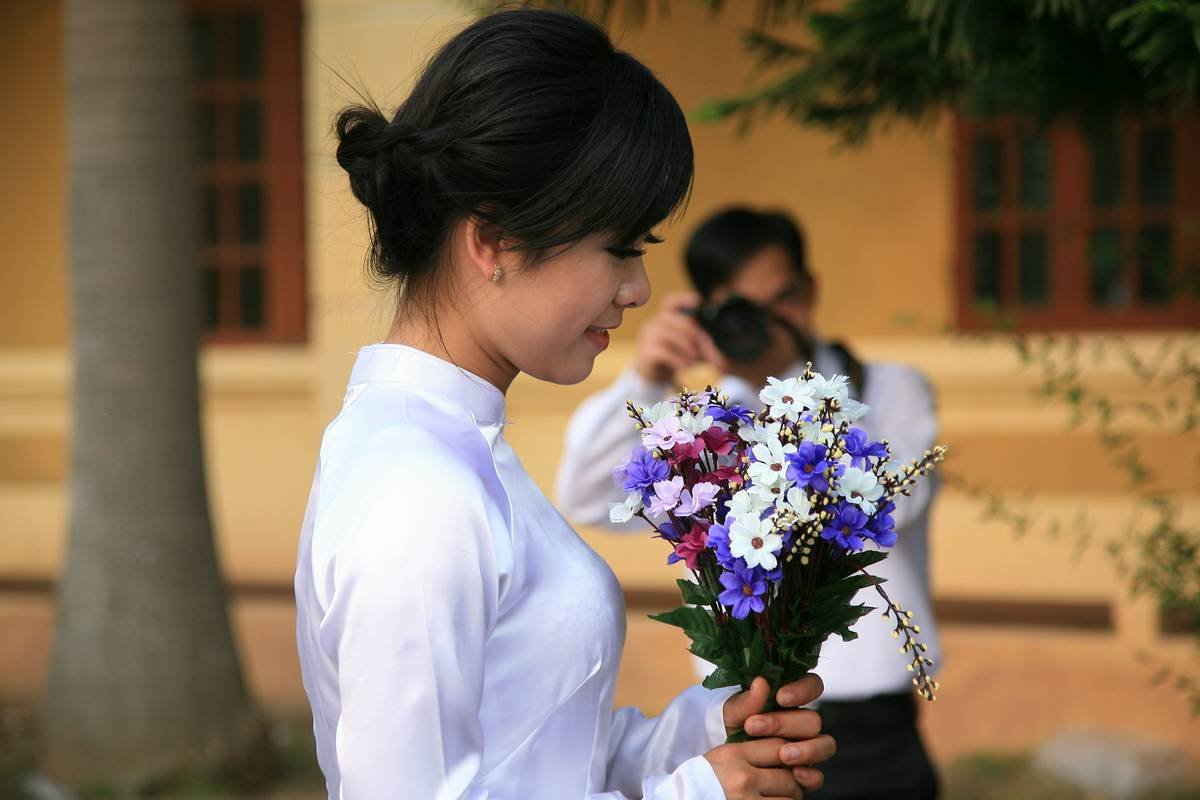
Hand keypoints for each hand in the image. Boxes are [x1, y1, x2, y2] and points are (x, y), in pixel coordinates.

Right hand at [633, 292, 727, 383]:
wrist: (653, 375)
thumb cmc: (675, 356)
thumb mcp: (691, 349)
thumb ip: (704, 348)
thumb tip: (724, 362)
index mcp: (665, 318)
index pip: (671, 302)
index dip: (684, 299)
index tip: (698, 301)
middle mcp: (655, 323)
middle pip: (677, 320)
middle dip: (695, 335)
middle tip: (706, 348)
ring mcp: (648, 337)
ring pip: (670, 336)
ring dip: (687, 349)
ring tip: (696, 360)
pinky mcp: (646, 352)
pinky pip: (664, 352)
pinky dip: (678, 360)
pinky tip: (686, 367)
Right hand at [704, 737, 806, 799]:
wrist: (684, 798)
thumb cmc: (704, 780)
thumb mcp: (722, 757)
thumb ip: (748, 750)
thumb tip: (783, 748)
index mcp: (734, 755)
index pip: (778, 745)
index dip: (790, 751)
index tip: (790, 758)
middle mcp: (743, 777)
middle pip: (789, 773)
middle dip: (794, 779)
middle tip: (789, 783)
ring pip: (791, 796)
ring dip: (792, 796)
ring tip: (783, 795)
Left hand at [722, 675, 835, 792]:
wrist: (720, 761)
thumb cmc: (729, 727)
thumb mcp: (731, 712)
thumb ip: (747, 700)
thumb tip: (761, 682)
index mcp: (789, 699)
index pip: (812, 686)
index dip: (803, 690)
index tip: (781, 697)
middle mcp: (801, 723)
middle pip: (813, 719)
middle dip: (786, 724)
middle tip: (755, 727)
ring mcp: (806, 747)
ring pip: (825, 745)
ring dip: (806, 749)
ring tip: (782, 755)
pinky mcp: (804, 772)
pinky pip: (818, 775)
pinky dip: (810, 775)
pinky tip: (794, 774)